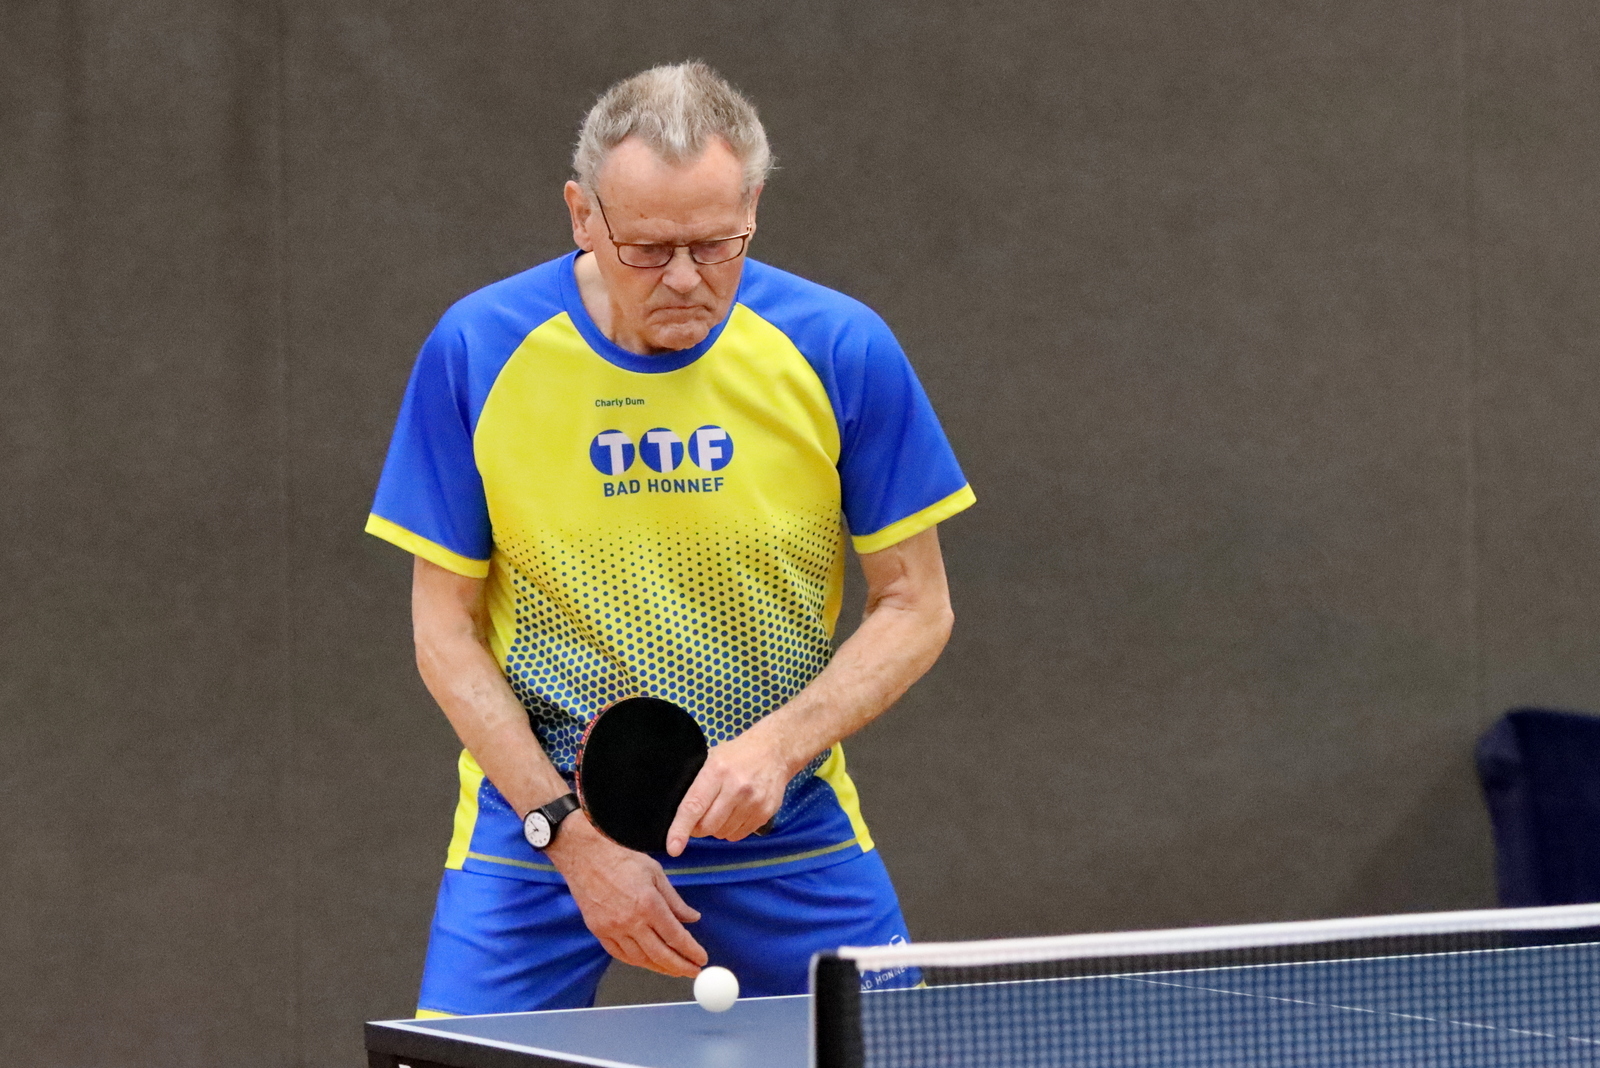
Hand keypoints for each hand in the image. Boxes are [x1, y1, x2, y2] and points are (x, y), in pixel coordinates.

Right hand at [546, 813, 707, 976]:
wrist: (586, 857)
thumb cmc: (622, 859)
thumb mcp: (656, 873)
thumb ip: (675, 900)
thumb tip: (693, 918)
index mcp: (649, 904)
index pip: (675, 936)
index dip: (691, 951)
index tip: (701, 958)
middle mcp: (631, 921)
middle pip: (660, 954)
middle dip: (680, 966)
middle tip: (693, 972)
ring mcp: (613, 929)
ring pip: (641, 959)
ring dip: (660, 968)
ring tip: (674, 969)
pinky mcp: (599, 932)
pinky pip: (621, 955)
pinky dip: (637, 962)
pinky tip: (648, 962)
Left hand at [666, 728, 793, 855]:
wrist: (775, 751)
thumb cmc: (737, 754)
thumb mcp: (712, 759)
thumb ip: (698, 784)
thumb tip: (678, 815)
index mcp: (717, 771)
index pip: (694, 806)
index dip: (681, 829)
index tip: (673, 848)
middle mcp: (736, 789)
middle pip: (708, 826)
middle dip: (698, 828)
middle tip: (700, 816)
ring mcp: (753, 803)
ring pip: (723, 833)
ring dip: (717, 828)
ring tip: (723, 808)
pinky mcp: (765, 813)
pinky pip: (738, 835)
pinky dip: (732, 829)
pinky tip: (736, 812)